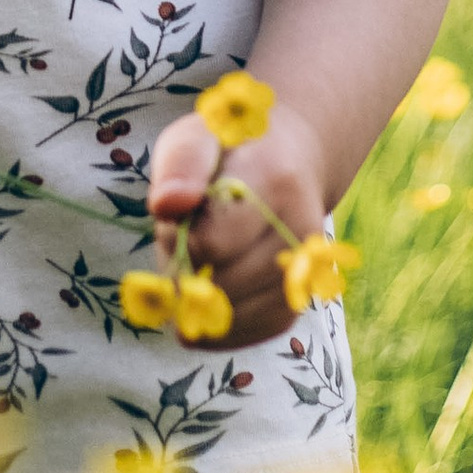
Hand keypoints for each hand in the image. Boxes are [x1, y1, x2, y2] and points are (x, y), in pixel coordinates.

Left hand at [144, 97, 330, 348]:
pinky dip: (212, 322)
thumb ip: (180, 165)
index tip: (180, 213)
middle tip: (188, 236)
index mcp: (274, 180)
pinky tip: (208, 290)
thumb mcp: (196, 138)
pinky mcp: (296, 304)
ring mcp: (304, 272)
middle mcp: (301, 230)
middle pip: (217, 285)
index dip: (178, 237)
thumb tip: (167, 204)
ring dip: (196, 296)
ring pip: (226, 317)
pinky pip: (242, 335)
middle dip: (184, 268)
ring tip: (203, 256)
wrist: (290, 164)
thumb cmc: (228, 152)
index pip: (211, 243)